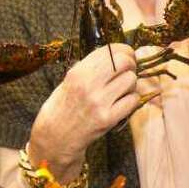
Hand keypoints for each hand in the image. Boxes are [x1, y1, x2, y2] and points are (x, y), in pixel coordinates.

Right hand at [28, 44, 139, 177]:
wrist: (56, 136)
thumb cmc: (63, 107)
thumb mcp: (70, 80)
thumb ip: (91, 67)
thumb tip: (117, 54)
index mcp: (78, 72)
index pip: (110, 51)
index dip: (124, 50)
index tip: (127, 54)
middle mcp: (88, 85)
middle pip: (124, 62)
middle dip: (131, 64)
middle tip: (129, 69)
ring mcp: (99, 102)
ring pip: (131, 80)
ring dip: (131, 83)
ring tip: (122, 89)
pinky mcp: (108, 119)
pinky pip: (132, 100)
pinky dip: (131, 99)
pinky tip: (122, 102)